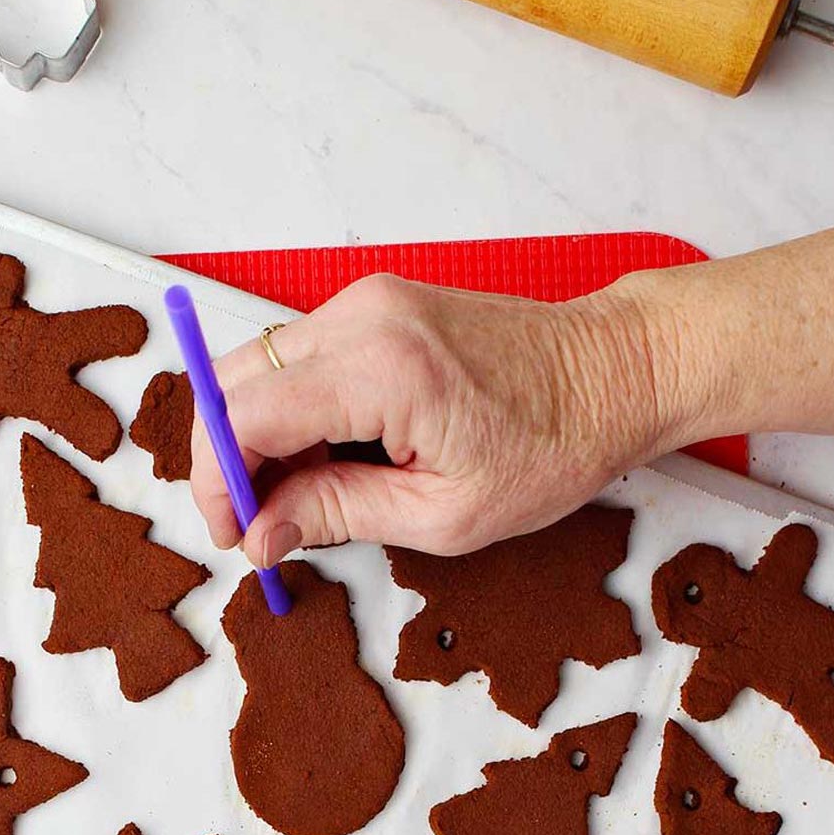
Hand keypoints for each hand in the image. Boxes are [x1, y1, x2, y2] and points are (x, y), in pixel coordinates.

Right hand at [190, 272, 669, 563]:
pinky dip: (293, 410)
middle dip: (227, 457)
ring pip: (260, 367)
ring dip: (260, 435)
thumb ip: (337, 515)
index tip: (235, 531)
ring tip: (304, 493)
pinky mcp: (376, 305)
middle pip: (235, 381)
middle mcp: (363, 318)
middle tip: (255, 520)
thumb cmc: (552, 443)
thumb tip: (262, 532)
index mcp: (381, 371)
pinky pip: (299, 357)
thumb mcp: (442, 515)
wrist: (612, 372)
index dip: (221, 481)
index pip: (244, 414)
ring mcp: (367, 302)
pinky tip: (331, 456)